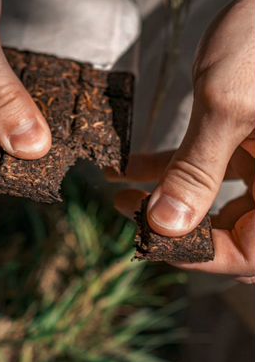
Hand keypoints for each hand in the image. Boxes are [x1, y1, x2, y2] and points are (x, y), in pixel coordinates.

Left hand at [109, 0, 254, 281]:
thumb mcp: (226, 105)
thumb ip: (197, 171)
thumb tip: (165, 227)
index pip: (250, 253)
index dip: (201, 256)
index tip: (149, 242)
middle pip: (234, 233)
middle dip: (178, 229)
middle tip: (132, 220)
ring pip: (215, 201)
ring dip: (167, 199)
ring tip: (119, 195)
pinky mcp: (247, 137)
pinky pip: (208, 165)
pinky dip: (170, 167)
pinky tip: (129, 165)